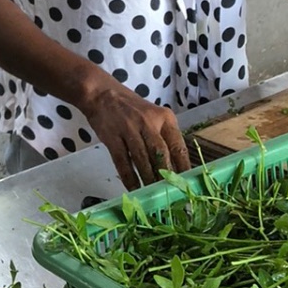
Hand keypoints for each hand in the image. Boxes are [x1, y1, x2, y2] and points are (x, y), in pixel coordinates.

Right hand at [80, 76, 190, 190]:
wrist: (100, 93)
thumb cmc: (131, 108)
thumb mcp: (153, 117)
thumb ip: (163, 137)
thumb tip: (174, 168)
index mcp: (164, 118)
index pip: (178, 146)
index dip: (183, 167)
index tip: (187, 184)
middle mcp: (148, 122)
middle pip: (160, 154)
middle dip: (165, 176)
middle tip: (169, 193)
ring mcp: (129, 129)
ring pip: (142, 159)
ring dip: (148, 179)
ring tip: (152, 194)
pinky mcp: (112, 136)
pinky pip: (122, 161)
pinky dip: (129, 177)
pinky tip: (133, 188)